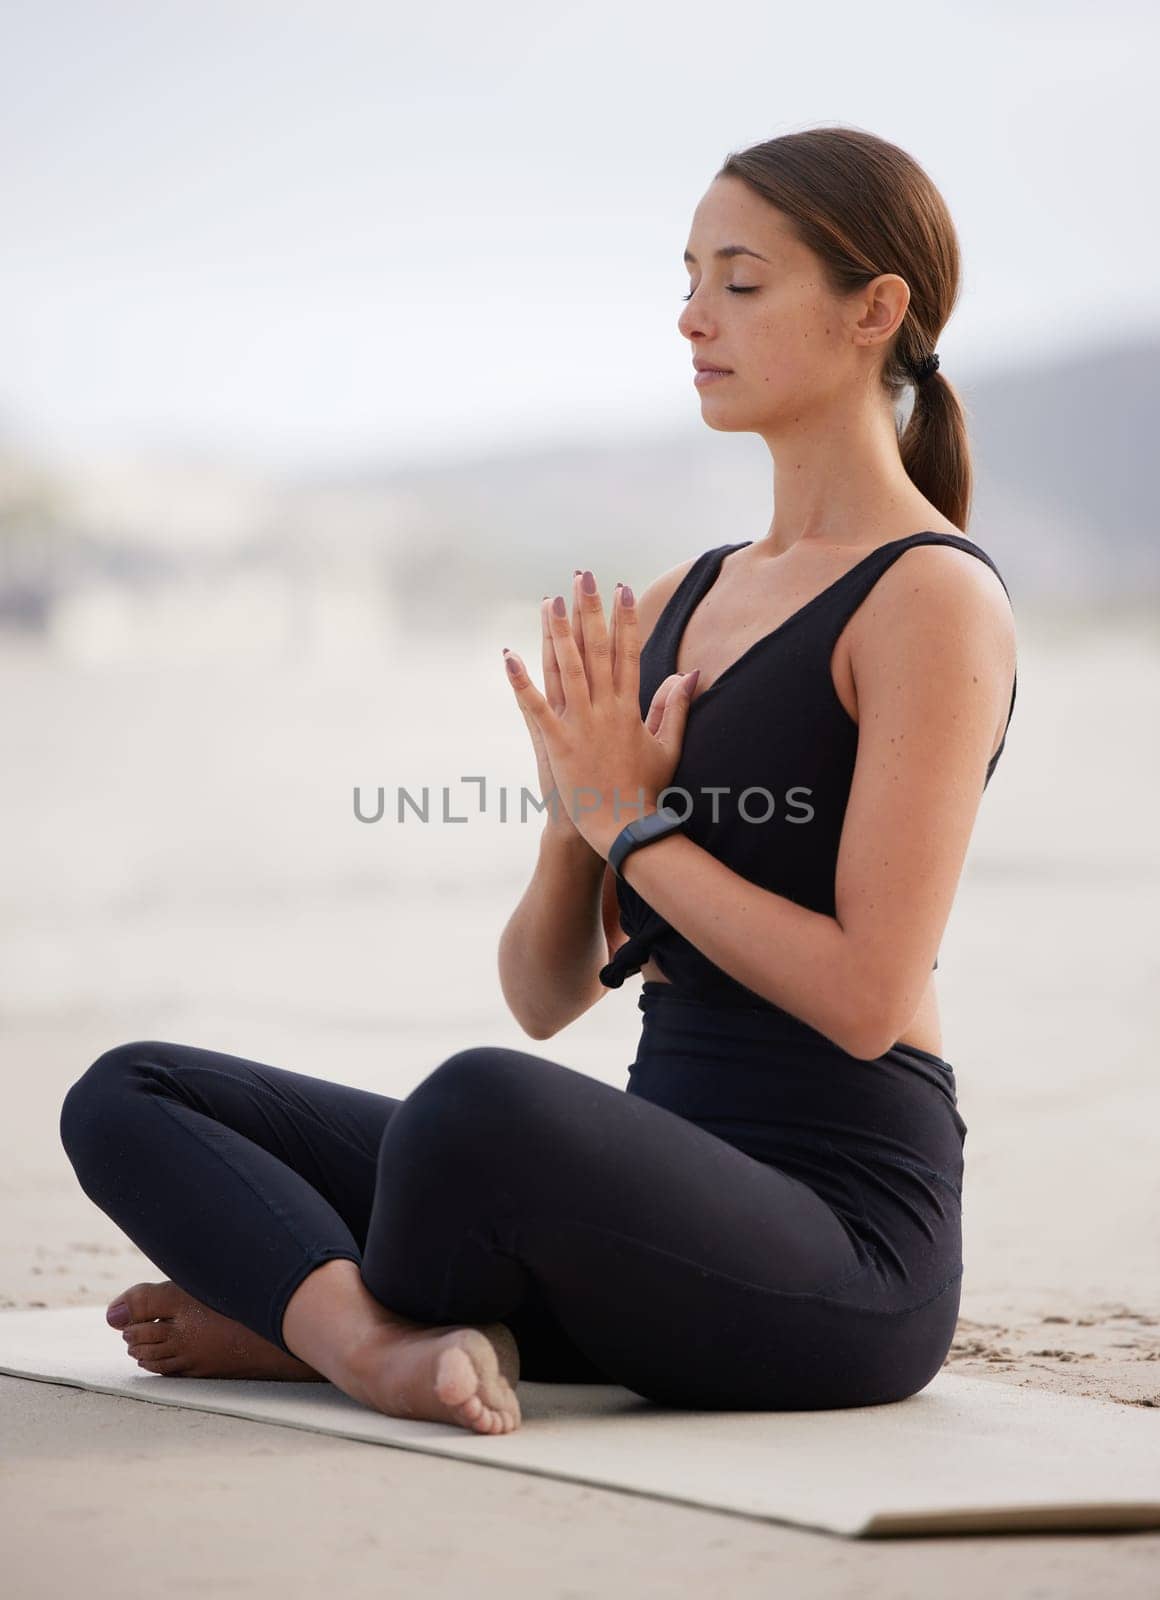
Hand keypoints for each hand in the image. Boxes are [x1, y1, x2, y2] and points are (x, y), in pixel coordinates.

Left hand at [502, 568, 700, 858]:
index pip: (627, 653)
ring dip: (556, 632)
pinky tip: (508, 656)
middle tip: (583, 577)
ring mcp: (578, 725)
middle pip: (595, 650)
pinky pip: (534, 707)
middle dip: (589, 611)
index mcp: (629, 708)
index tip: (622, 589)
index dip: (624, 619)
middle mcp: (603, 710)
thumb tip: (690, 673)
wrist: (624, 829)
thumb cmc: (645, 791)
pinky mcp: (555, 744)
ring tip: (550, 601)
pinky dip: (520, 682)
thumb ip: (675, 708)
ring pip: (565, 669)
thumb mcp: (668, 747)